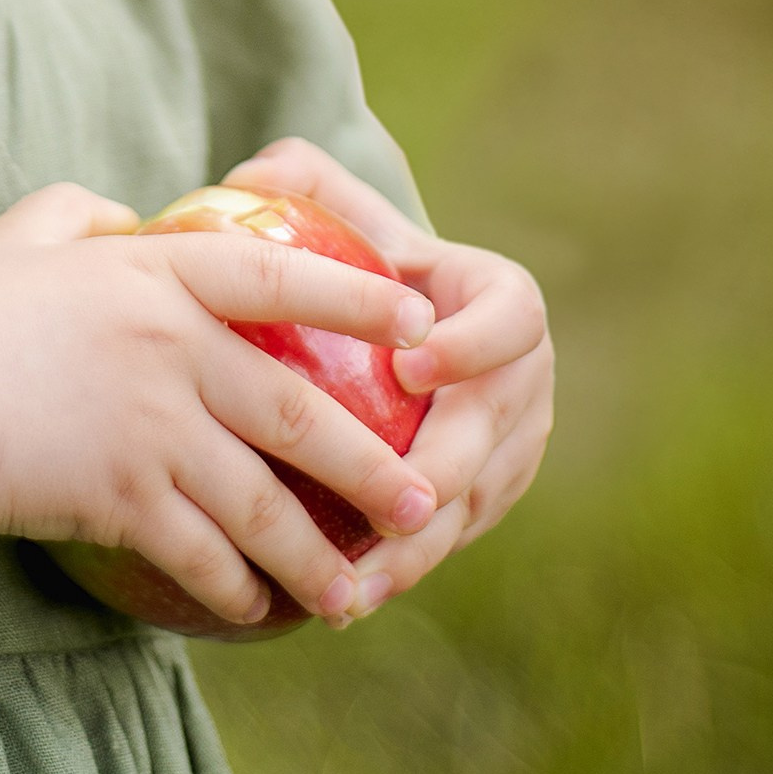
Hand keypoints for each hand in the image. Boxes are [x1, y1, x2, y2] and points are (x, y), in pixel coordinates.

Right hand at [0, 182, 443, 631]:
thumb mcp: (25, 232)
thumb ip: (90, 215)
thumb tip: (131, 219)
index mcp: (157, 273)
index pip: (283, 275)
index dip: (359, 294)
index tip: (423, 318)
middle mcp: (172, 349)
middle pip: (301, 414)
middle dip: (372, 466)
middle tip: (424, 500)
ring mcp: (152, 429)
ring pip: (266, 503)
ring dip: (319, 555)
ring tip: (360, 591)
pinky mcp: (123, 500)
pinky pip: (205, 554)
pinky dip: (240, 586)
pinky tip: (259, 610)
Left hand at [223, 139, 553, 621]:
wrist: (385, 337)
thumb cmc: (353, 266)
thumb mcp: (335, 214)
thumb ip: (300, 183)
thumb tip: (249, 174)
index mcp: (500, 299)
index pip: (511, 318)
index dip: (474, 343)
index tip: (410, 365)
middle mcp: (523, 378)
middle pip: (498, 434)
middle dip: (443, 474)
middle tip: (385, 505)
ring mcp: (513, 447)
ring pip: (474, 504)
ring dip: (417, 548)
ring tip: (352, 581)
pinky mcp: (485, 500)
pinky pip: (452, 540)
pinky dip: (403, 570)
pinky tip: (344, 599)